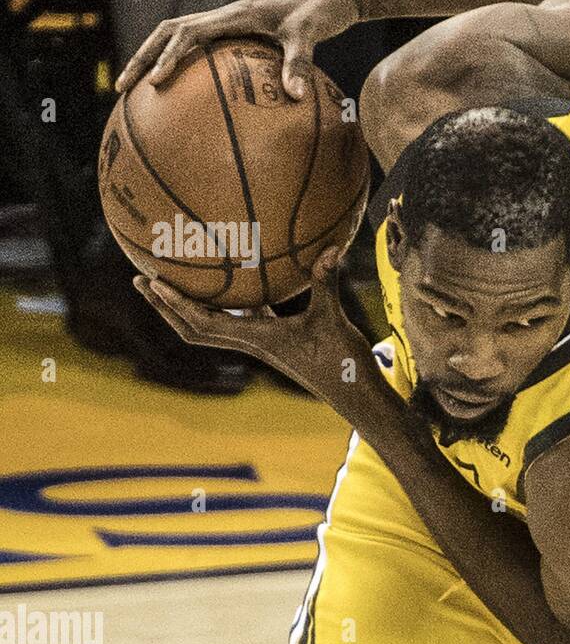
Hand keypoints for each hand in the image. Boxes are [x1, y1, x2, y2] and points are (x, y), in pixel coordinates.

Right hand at [115, 0, 362, 97]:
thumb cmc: (323, 10)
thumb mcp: (313, 33)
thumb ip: (301, 62)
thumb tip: (296, 97)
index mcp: (234, 14)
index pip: (188, 33)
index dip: (168, 56)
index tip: (155, 82)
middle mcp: (225, 16)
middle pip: (168, 32)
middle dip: (143, 58)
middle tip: (124, 89)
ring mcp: (230, 24)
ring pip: (179, 37)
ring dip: (156, 58)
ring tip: (142, 92)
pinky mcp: (239, 33)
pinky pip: (203, 49)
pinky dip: (187, 66)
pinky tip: (190, 97)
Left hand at [133, 247, 377, 412]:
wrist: (354, 393)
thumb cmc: (341, 361)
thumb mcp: (333, 319)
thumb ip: (326, 283)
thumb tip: (331, 250)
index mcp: (255, 339)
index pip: (202, 322)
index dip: (174, 303)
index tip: (152, 281)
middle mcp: (251, 343)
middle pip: (193, 328)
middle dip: (165, 306)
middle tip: (142, 280)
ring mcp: (261, 343)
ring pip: (213, 325)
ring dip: (188, 307)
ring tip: (172, 281)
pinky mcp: (276, 341)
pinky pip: (241, 319)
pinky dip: (227, 304)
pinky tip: (232, 283)